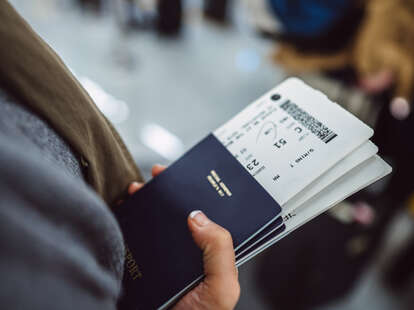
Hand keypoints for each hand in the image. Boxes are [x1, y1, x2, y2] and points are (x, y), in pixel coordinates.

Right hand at [127, 165, 239, 309]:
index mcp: (211, 253)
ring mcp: (164, 256)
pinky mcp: (143, 263)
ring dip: (147, 201)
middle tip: (158, 175)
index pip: (209, 215)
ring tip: (139, 189)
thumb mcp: (222, 287)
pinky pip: (135, 236)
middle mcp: (188, 251)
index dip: (200, 193)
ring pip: (156, 221)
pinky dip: (128, 220)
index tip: (189, 175)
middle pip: (180, 213)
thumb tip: (198, 215)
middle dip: (169, 191)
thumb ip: (220, 250)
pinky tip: (125, 209)